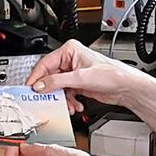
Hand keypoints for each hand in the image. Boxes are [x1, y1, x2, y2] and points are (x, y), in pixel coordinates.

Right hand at [26, 39, 144, 111]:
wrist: (126, 87)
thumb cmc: (111, 74)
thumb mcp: (80, 78)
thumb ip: (57, 82)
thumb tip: (39, 85)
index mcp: (69, 50)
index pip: (45, 63)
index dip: (36, 77)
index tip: (29, 88)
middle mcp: (70, 60)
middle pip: (50, 77)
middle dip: (51, 91)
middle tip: (45, 101)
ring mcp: (74, 73)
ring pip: (57, 88)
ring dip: (62, 99)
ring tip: (67, 105)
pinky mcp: (78, 84)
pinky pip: (66, 93)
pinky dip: (69, 101)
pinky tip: (75, 105)